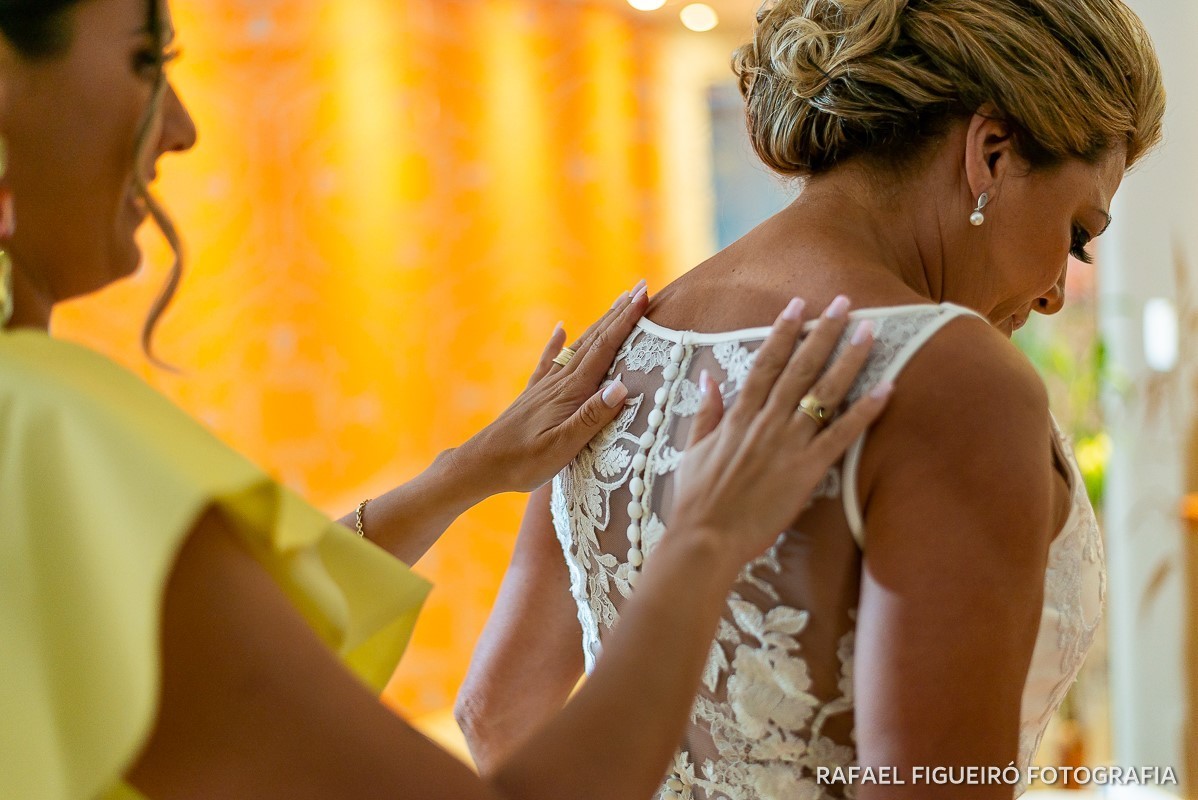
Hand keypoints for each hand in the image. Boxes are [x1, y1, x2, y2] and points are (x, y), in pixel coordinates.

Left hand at [454, 281, 649, 495]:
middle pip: (594, 340)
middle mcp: (559, 381)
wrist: (481, 464)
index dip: (626, 322)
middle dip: (620, 313)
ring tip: (617, 303)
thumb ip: (591, 417)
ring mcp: (545, 386)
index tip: (644, 296)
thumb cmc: (524, 461)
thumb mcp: (562, 447)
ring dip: (600, 324)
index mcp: (571, 391)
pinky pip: (549, 361)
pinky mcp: (534, 395)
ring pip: (578, 346)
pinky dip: (557, 342)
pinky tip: (560, 328)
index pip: (604, 348)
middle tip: (641, 287)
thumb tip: (622, 386)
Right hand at [671, 296, 892, 566]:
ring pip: (824, 393)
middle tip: (845, 303)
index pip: (764, 363)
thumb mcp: (693, 450)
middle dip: (823, 332)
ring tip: (869, 331)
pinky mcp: (806, 471)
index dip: (782, 332)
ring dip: (848, 359)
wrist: (705, 539)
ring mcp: (788, 445)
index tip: (798, 305)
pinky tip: (887, 388)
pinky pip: (842, 436)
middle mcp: (765, 423)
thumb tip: (707, 378)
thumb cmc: (696, 500)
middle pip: (799, 368)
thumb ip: (706, 412)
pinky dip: (865, 411)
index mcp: (738, 416)